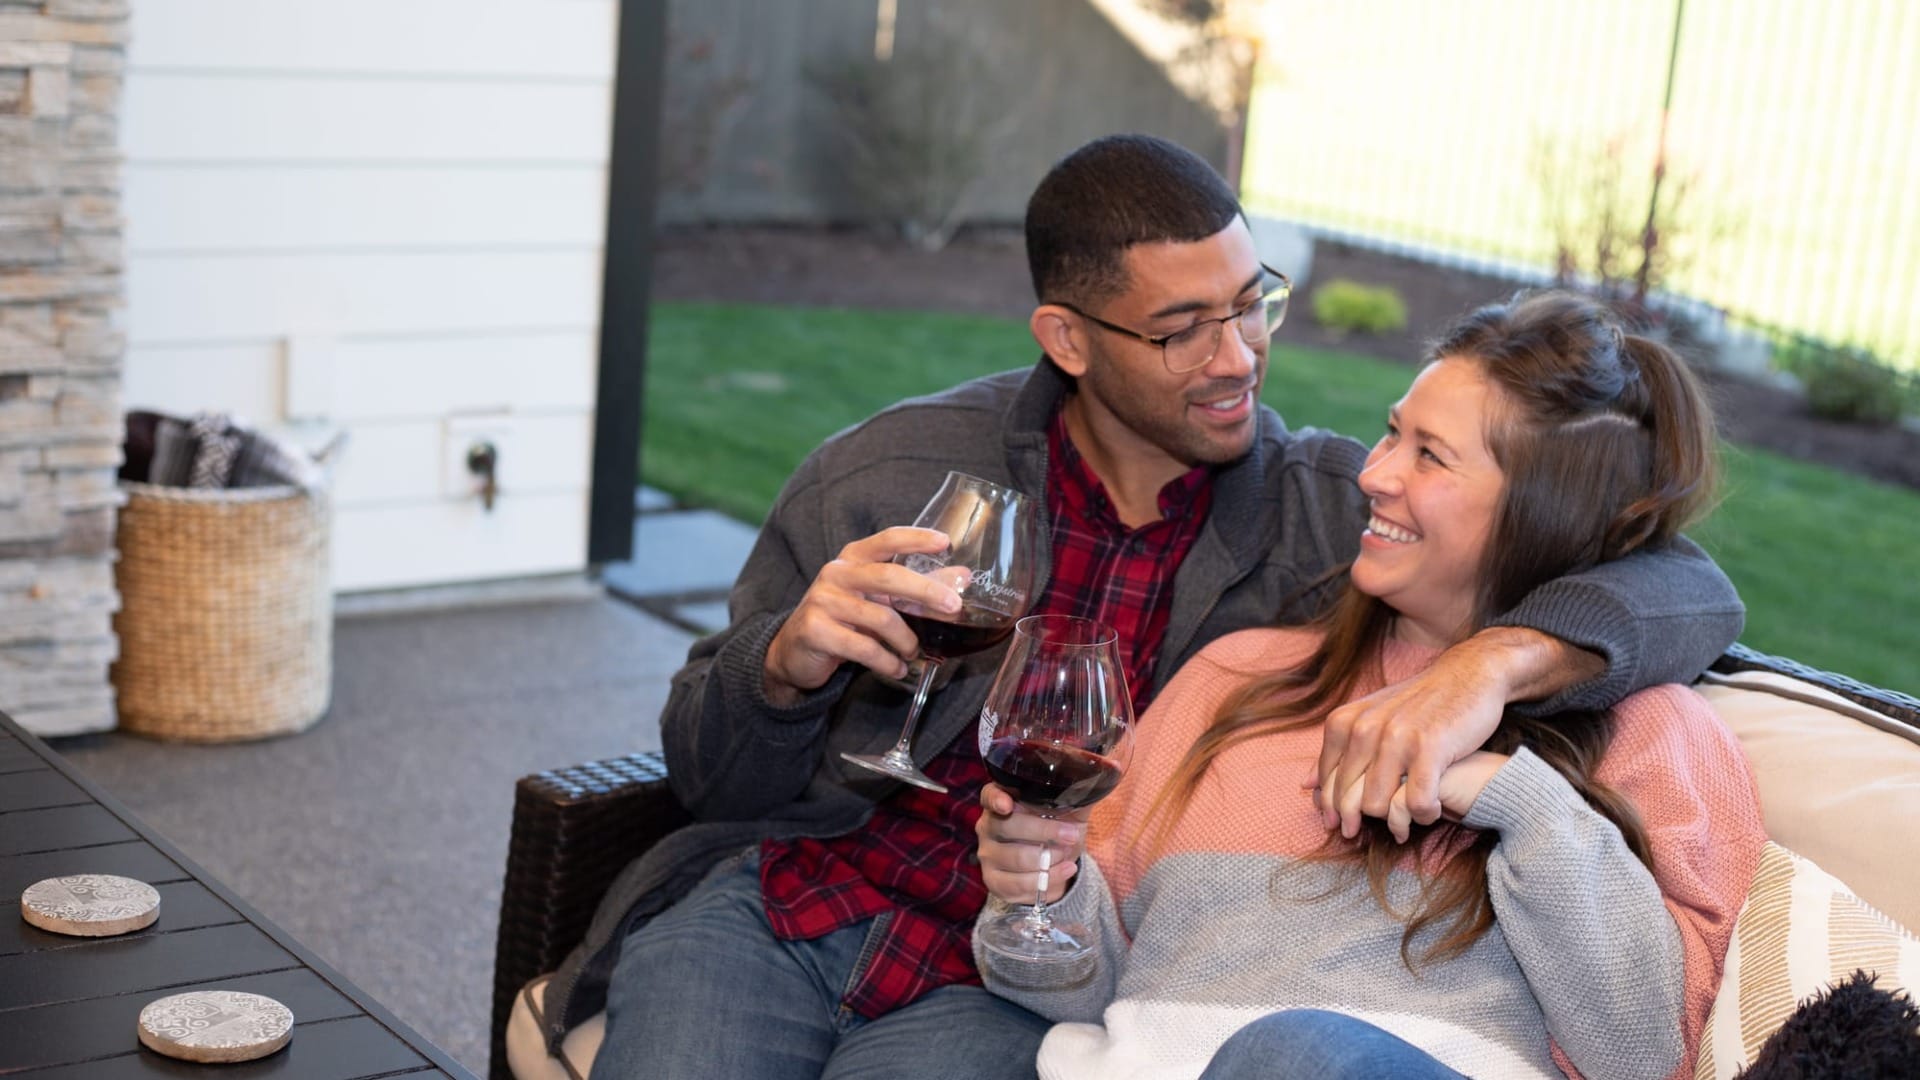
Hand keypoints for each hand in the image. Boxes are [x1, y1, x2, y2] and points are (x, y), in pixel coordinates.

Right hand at [762, 527, 960, 706]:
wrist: (793, 649)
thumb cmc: (843, 618)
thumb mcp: (876, 598)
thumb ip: (916, 586)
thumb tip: (962, 577)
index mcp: (852, 558)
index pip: (887, 539)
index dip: (916, 539)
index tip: (945, 542)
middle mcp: (836, 573)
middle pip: (888, 577)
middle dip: (926, 592)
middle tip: (954, 607)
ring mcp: (823, 602)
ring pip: (880, 619)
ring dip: (906, 640)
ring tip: (914, 652)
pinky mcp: (816, 631)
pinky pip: (864, 648)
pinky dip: (888, 662)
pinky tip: (897, 668)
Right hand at [976, 782, 1087, 905]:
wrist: (1054, 868)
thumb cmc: (1058, 831)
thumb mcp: (1070, 811)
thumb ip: (1081, 793)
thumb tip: (1110, 767)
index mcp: (1002, 800)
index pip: (989, 795)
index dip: (996, 798)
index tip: (1007, 804)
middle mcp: (988, 825)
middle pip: (1008, 826)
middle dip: (1044, 831)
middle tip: (1071, 835)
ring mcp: (988, 854)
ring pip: (1017, 857)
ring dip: (1049, 858)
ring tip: (1067, 855)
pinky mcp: (994, 881)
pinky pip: (1019, 883)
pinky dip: (1048, 879)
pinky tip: (1064, 870)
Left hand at [1310, 639, 1514, 838]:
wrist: (1469, 674)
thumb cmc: (1420, 702)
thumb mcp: (1371, 717)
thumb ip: (1339, 750)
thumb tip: (1305, 785)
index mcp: (1347, 721)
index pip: (1326, 776)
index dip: (1327, 806)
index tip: (1334, 824)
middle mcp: (1365, 728)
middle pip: (1346, 795)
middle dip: (1351, 820)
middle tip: (1358, 834)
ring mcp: (1397, 739)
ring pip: (1376, 805)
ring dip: (1393, 821)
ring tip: (1404, 822)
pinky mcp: (1430, 749)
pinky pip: (1416, 802)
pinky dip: (1424, 815)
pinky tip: (1432, 812)